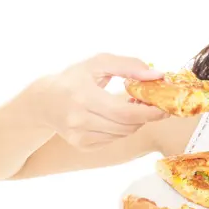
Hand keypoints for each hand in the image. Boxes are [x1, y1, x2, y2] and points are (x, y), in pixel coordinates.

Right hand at [36, 53, 168, 150]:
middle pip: (126, 125)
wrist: (44, 101)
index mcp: (82, 96)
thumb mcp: (98, 63)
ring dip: (135, 121)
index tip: (163, 106)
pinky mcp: (82, 145)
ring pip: (122, 134)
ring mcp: (79, 136)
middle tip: (154, 105)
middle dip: (146, 116)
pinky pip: (113, 139)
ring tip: (132, 105)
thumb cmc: (75, 78)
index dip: (148, 112)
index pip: (124, 112)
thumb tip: (157, 75)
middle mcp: (78, 119)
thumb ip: (128, 65)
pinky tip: (116, 116)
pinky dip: (121, 128)